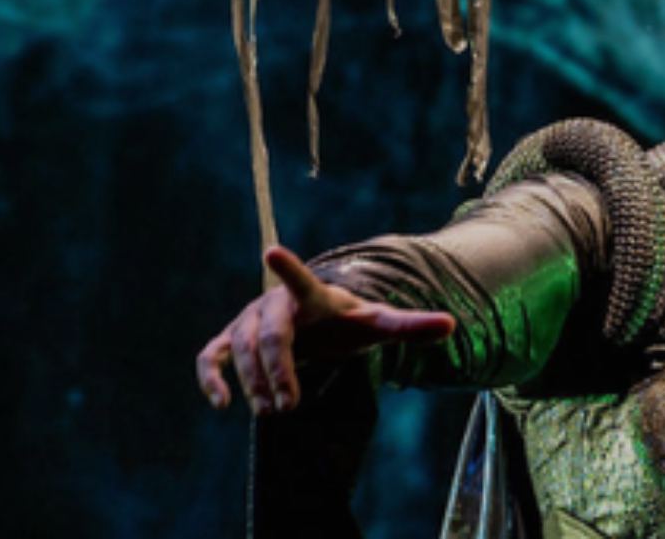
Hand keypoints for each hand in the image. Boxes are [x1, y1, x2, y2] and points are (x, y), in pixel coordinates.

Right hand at [196, 245, 455, 414]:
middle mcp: (275, 305)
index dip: (289, 269)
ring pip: (242, 349)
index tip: (272, 251)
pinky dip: (211, 377)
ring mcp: (249, 322)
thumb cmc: (346, 323)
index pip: (302, 282)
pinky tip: (221, 403)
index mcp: (312, 297)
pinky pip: (213, 355)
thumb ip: (410, 325)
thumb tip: (452, 326)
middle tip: (289, 405)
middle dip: (278, 369)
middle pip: (271, 334)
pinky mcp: (232, 340)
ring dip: (254, 382)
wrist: (314, 321)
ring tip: (273, 412)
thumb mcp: (377, 325)